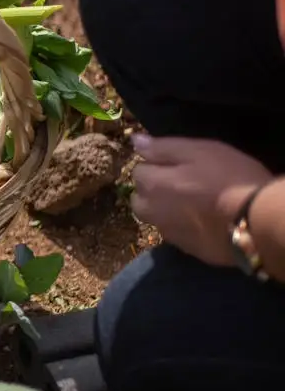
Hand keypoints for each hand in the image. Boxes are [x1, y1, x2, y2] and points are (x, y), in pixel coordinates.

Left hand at [131, 134, 272, 266]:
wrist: (255, 222)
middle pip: (140, 198)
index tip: (176, 164)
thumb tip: (135, 140)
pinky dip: (183, 227)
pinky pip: (176, 234)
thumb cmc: (229, 178)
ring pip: (156, 219)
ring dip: (164, 210)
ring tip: (190, 204)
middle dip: (152, 191)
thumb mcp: (198, 151)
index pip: (138, 171)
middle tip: (180, 184)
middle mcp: (152, 211)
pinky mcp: (188, 250)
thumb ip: (163, 148)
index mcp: (152, 184)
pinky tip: (202, 221)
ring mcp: (169, 233)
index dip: (155, 165)